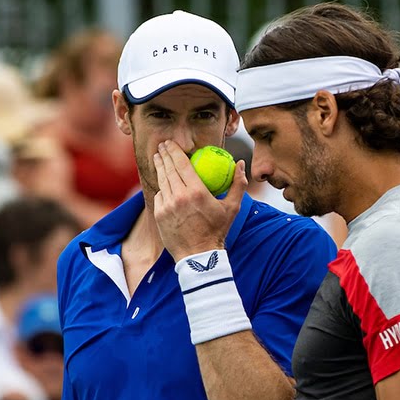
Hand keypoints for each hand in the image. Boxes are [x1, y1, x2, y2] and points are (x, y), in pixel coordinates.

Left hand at [152, 140, 247, 260]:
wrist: (199, 256)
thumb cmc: (217, 230)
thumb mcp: (232, 208)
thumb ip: (238, 184)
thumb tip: (241, 164)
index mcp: (196, 192)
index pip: (181, 164)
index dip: (174, 151)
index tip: (170, 143)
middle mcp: (179, 197)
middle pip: (168, 169)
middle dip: (163, 155)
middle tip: (162, 146)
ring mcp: (167, 206)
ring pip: (161, 181)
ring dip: (159, 167)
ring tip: (158, 158)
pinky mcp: (159, 215)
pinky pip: (159, 196)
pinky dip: (161, 188)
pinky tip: (162, 182)